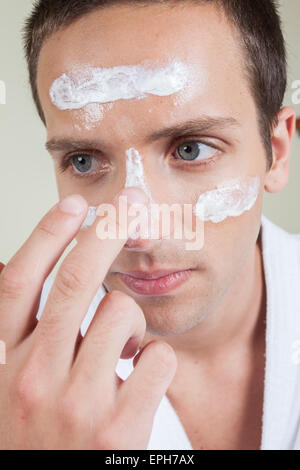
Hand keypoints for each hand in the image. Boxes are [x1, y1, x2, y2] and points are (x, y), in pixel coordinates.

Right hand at [0, 189, 176, 448]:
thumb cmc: (40, 441)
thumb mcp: (14, 391)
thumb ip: (26, 341)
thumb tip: (36, 277)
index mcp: (8, 365)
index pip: (19, 284)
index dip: (45, 237)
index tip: (73, 205)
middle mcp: (35, 378)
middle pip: (73, 282)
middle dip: (105, 232)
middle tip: (129, 204)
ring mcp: (76, 404)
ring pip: (122, 314)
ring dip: (134, 322)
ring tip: (124, 349)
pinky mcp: (118, 432)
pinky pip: (157, 358)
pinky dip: (159, 357)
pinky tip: (144, 378)